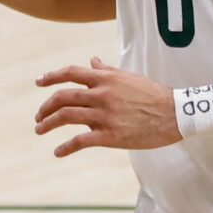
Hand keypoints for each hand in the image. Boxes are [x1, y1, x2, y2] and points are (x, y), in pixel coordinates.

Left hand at [33, 58, 179, 155]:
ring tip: (40, 130)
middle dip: (45, 107)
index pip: (70, 73)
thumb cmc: (152, 94)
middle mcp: (101, 94)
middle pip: (62, 97)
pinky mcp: (111, 135)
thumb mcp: (128, 77)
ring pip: (66, 117)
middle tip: (38, 116)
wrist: (174, 114)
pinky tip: (57, 152)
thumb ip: (107, 70)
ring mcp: (105, 115)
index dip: (51, 76)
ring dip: (48, 124)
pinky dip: (66, 147)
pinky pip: (81, 141)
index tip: (38, 82)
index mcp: (105, 79)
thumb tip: (92, 60)